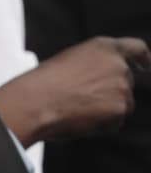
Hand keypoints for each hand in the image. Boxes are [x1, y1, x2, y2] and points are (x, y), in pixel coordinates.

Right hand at [0, 37, 149, 145]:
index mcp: (103, 47)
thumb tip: (101, 83)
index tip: (145, 65)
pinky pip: (115, 122)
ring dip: (105, 110)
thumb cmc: (42, 83)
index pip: (135, 48)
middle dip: (111, 93)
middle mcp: (117, 65)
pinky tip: (80, 119)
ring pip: (122, 104)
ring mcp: (121, 87)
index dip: (142, 58)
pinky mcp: (120, 109)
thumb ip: (93, 65)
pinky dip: (101, 125)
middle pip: (126, 83)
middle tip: (83, 101)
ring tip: (76, 109)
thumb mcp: (69, 61)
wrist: (34, 102)